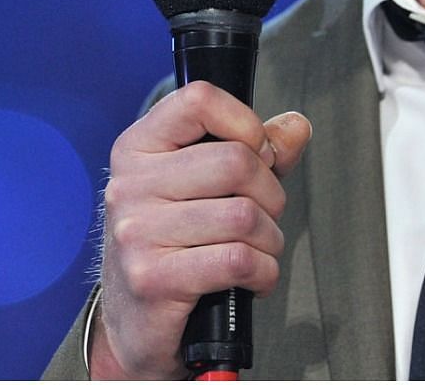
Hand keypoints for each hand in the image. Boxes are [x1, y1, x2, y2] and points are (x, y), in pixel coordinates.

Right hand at [89, 81, 311, 379]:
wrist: (133, 324)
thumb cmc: (169, 248)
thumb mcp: (202, 189)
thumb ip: (252, 152)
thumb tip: (295, 127)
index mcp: (138, 149)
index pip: (199, 101)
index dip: (245, 124)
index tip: (254, 152)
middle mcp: (130, 185)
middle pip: (236, 161)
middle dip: (270, 194)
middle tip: (261, 216)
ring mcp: (137, 231)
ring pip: (244, 215)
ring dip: (269, 240)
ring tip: (254, 251)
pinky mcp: (153, 277)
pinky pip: (238, 260)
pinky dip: (263, 273)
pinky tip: (251, 277)